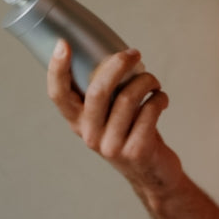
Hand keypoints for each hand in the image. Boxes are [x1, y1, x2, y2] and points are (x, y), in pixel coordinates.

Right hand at [47, 40, 181, 193]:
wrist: (153, 173)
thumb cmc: (131, 133)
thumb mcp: (110, 116)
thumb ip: (105, 92)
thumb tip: (114, 55)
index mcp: (78, 122)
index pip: (58, 95)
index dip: (57, 70)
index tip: (62, 44)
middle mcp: (89, 134)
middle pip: (98, 91)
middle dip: (118, 64)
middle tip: (134, 53)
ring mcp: (111, 145)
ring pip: (129, 98)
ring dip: (147, 81)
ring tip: (153, 83)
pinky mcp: (136, 151)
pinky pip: (149, 111)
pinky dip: (159, 98)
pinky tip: (161, 100)